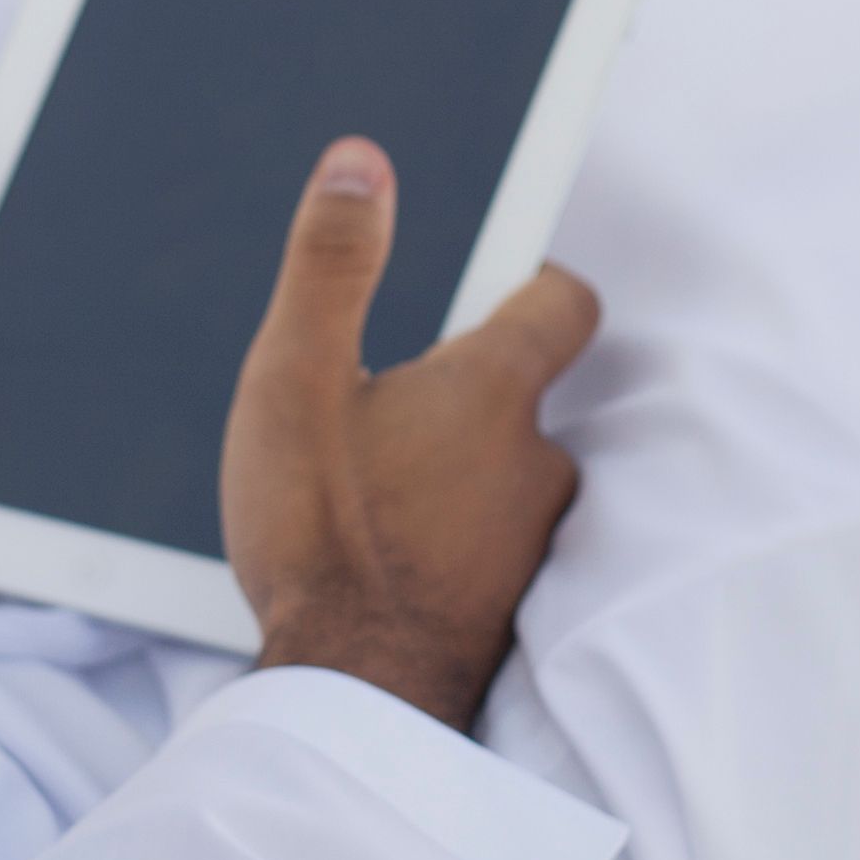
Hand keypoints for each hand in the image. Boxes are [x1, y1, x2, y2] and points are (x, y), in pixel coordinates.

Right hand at [223, 139, 597, 730]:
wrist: (350, 698)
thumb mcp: (295, 379)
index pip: (564, 302)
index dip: (535, 281)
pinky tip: (384, 558)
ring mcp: (531, 540)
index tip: (496, 281)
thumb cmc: (320, 533)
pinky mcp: (509, 606)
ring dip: (456, 473)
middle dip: (467, 390)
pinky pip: (488, 548)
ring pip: (504, 478)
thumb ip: (331, 265)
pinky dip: (450, 540)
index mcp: (494, 389)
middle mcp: (536, 460)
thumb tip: (361, 161)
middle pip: (525, 395)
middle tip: (386, 403)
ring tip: (372, 491)